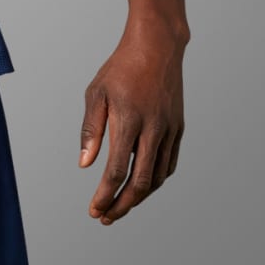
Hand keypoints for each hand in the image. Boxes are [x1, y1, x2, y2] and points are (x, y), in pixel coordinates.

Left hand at [79, 26, 185, 223]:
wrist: (158, 46)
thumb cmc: (121, 68)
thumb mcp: (96, 94)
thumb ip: (91, 130)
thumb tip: (85, 165)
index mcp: (129, 120)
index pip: (117, 170)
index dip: (105, 195)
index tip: (94, 210)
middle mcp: (154, 128)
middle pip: (140, 182)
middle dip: (122, 205)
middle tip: (105, 218)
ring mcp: (170, 129)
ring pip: (157, 177)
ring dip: (139, 197)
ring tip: (120, 206)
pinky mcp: (178, 127)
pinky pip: (169, 163)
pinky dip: (154, 180)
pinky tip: (140, 186)